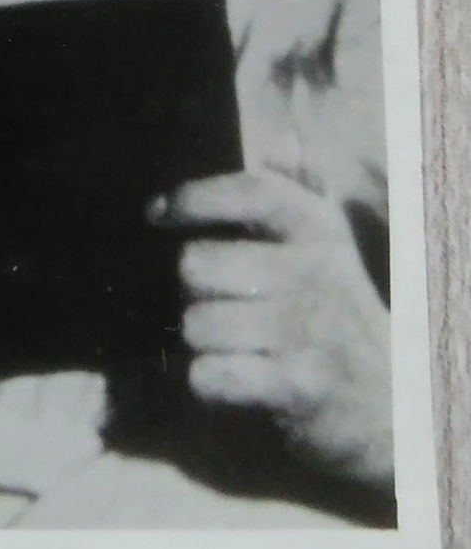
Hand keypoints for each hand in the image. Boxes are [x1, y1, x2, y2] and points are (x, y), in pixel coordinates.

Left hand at [147, 170, 392, 496]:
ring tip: (234, 346)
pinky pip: (210, 374)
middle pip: (198, 263)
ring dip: (202, 341)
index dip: (195, 196)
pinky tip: (235, 379)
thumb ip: (300, 191)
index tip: (156, 213)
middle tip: (219, 304)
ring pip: (198, 322)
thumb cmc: (336, 316)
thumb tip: (284, 138)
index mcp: (319, 231)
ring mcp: (309, 332)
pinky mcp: (298, 387)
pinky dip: (209, 382)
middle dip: (193, 290)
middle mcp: (316, 273)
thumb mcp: (327, 251)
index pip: (252, 191)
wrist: (391, 410)